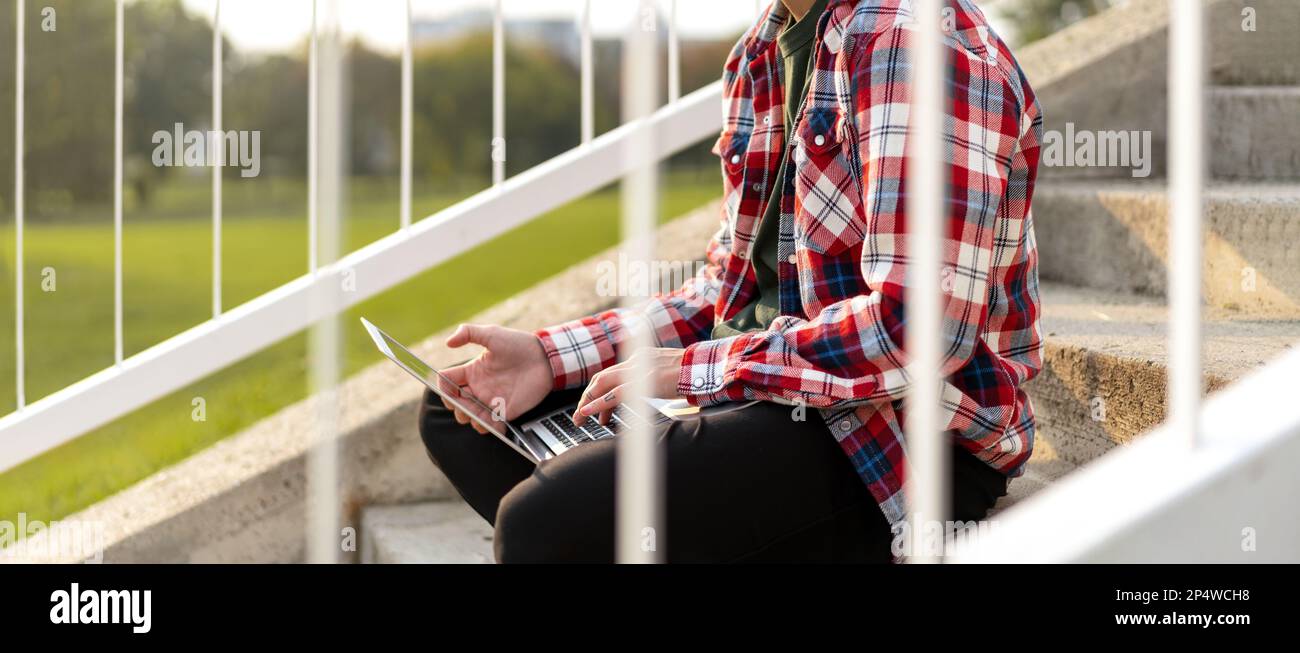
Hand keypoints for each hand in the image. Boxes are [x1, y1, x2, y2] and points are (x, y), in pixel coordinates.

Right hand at [438, 324, 552, 434]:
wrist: (545, 358)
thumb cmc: (519, 344)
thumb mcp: (491, 333)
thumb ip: (468, 332)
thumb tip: (448, 342)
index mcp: (471, 371)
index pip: (446, 383)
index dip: (442, 388)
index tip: (449, 388)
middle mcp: (478, 388)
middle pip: (455, 404)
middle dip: (456, 407)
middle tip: (465, 402)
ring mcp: (491, 401)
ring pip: (470, 418)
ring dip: (470, 418)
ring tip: (480, 412)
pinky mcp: (505, 412)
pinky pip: (491, 426)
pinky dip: (488, 427)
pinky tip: (493, 420)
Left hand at [572, 348, 684, 425]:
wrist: (705, 367)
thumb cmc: (693, 372)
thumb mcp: (669, 371)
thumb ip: (655, 378)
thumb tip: (652, 389)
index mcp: (642, 357)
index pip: (612, 373)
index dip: (599, 390)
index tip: (594, 405)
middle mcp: (636, 361)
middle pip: (601, 378)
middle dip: (587, 396)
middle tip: (580, 414)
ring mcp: (638, 371)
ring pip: (601, 384)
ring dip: (587, 402)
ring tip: (580, 418)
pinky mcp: (642, 383)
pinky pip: (612, 395)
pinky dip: (597, 404)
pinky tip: (587, 412)